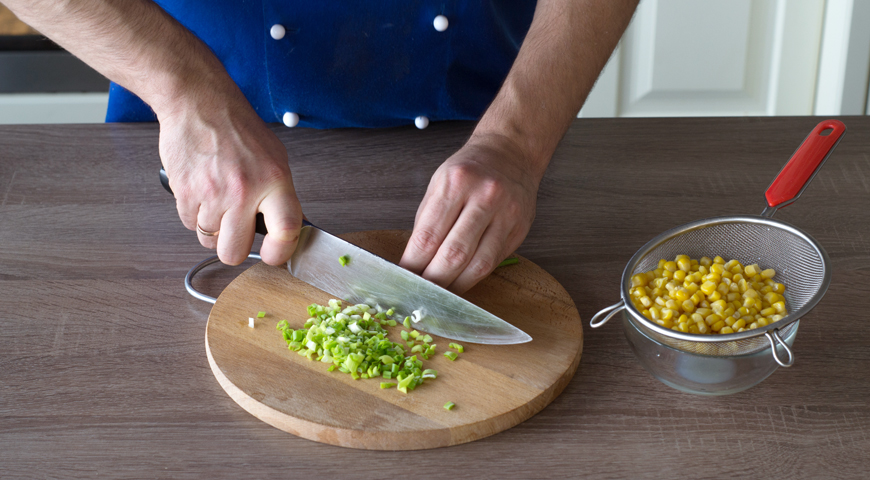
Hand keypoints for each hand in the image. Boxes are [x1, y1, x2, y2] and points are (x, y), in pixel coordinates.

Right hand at [158, 96, 302, 265]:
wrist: (199, 103)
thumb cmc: (237, 128)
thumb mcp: (275, 158)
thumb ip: (280, 194)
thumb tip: (285, 228)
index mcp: (274, 181)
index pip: (286, 231)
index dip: (280, 252)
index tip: (275, 254)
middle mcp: (244, 190)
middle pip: (234, 252)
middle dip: (234, 248)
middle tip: (236, 232)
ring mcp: (212, 193)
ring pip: (208, 240)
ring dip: (212, 227)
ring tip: (217, 199)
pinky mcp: (184, 192)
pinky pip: (188, 224)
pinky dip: (194, 214)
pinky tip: (201, 191)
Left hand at [399, 134, 542, 293]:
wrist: (511, 153)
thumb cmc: (469, 170)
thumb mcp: (439, 184)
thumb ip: (427, 222)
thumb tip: (413, 261)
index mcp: (455, 183)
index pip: (428, 236)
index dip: (414, 265)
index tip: (403, 280)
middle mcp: (484, 197)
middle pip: (454, 254)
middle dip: (433, 280)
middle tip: (419, 293)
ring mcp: (506, 214)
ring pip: (477, 264)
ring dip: (455, 285)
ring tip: (440, 294)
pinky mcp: (519, 229)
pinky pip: (493, 261)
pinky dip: (474, 277)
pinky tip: (461, 282)